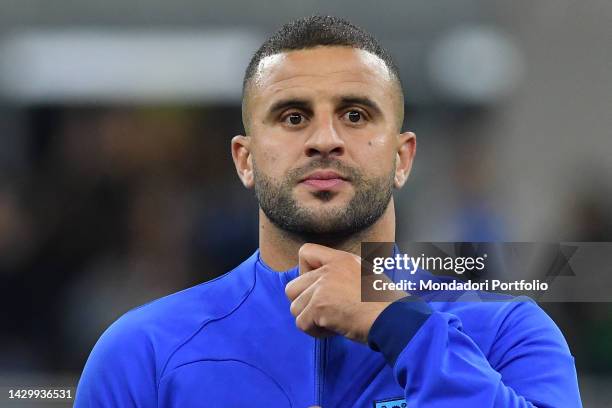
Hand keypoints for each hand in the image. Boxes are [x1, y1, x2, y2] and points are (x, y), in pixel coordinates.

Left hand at [285, 243, 403, 343]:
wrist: (394, 318)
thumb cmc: (387, 303)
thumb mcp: (367, 274)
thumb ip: (344, 275)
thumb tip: (329, 290)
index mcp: (341, 259)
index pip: (305, 251)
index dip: (303, 271)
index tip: (317, 287)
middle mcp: (328, 270)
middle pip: (292, 287)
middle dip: (304, 303)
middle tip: (324, 311)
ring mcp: (322, 288)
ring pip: (295, 308)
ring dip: (311, 320)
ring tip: (332, 323)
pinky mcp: (319, 307)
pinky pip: (302, 324)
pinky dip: (316, 332)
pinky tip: (334, 330)